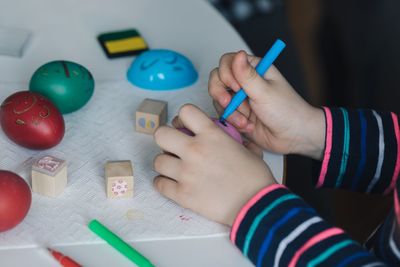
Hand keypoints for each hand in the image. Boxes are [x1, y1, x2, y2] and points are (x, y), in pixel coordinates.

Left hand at [153, 104, 275, 225]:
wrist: (256, 205)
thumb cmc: (255, 177)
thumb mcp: (246, 148)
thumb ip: (230, 138)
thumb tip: (225, 135)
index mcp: (212, 135)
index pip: (185, 112)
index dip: (184, 118)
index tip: (187, 127)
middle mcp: (195, 150)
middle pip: (160, 134)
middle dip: (166, 139)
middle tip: (174, 147)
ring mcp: (186, 173)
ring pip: (157, 160)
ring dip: (165, 163)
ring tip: (174, 168)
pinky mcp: (182, 194)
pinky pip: (159, 183)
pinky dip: (163, 183)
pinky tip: (172, 183)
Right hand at [209, 51, 325, 159]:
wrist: (293, 136)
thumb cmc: (287, 110)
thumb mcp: (265, 92)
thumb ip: (247, 75)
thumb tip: (238, 55)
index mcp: (254, 69)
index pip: (227, 62)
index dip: (226, 74)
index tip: (236, 87)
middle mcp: (244, 82)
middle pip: (217, 80)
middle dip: (220, 93)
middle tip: (228, 103)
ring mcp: (239, 99)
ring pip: (219, 100)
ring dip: (231, 112)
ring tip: (246, 121)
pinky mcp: (237, 114)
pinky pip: (224, 115)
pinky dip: (233, 122)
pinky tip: (248, 126)